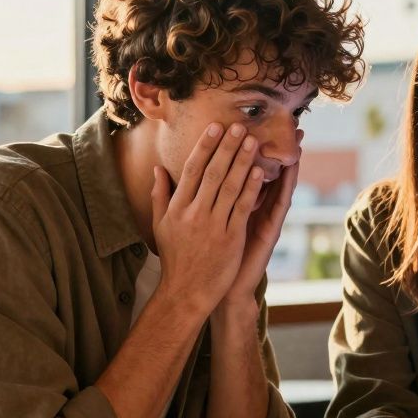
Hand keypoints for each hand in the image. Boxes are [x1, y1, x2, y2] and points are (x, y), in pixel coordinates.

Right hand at [152, 122, 262, 317]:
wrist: (186, 292)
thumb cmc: (174, 257)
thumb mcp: (160, 225)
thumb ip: (160, 195)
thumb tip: (157, 168)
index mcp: (177, 208)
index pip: (191, 170)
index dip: (204, 147)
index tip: (215, 128)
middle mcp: (194, 213)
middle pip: (213, 173)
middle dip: (226, 147)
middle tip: (238, 126)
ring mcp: (213, 226)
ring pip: (230, 187)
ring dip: (242, 162)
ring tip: (252, 141)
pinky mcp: (230, 239)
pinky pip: (243, 208)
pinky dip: (251, 189)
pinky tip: (260, 172)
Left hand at [219, 129, 303, 307]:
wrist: (213, 288)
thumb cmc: (208, 256)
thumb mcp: (203, 222)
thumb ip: (202, 199)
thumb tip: (193, 175)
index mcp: (239, 204)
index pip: (250, 170)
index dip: (253, 148)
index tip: (261, 125)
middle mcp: (257, 208)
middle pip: (271, 173)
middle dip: (280, 150)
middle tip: (292, 126)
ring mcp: (264, 220)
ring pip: (278, 186)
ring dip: (286, 164)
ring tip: (296, 142)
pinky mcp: (267, 233)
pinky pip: (275, 207)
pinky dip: (279, 188)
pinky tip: (282, 172)